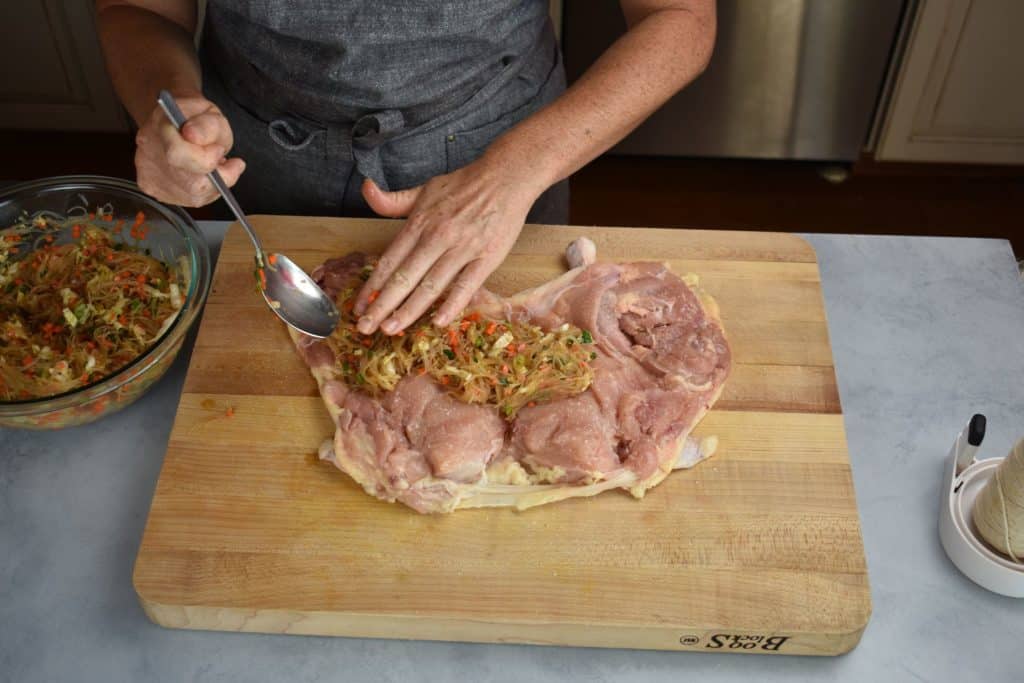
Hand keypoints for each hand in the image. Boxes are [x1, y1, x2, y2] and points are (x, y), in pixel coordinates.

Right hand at [135, 94, 244, 206]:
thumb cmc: (196, 119)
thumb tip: (194, 136)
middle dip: (216, 176)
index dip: (208, 159)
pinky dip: (203, 192)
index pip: (178, 155)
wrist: (177, 121)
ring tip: (213, 168)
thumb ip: (207, 124)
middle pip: (190, 183)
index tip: (219, 150)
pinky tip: (201, 176)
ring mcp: (147, 172)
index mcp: (159, 126)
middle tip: (222, 161)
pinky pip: (187, 200)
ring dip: (212, 186)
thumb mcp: (210, 113)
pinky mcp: (151, 187)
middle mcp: (148, 151)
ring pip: (192, 197)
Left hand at [353, 156, 543, 334]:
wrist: (506, 176)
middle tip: (366, 328)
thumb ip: (393, 200)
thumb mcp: (424, 189)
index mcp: (419, 223)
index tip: (359, 307)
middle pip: (404, 278)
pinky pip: (466, 286)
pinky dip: (451, 305)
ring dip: (409, 310)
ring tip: (392, 330)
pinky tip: (437, 322)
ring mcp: (462, 249)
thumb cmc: (464, 185)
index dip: (372, 287)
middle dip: (382, 306)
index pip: (389, 261)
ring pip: (431, 286)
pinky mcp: (487, 258)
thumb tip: (365, 189)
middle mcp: (437, 237)